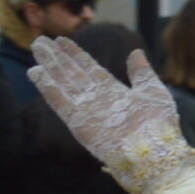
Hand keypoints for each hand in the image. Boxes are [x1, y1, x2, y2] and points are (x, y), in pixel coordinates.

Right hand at [29, 36, 190, 193]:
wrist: (155, 152)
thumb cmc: (158, 125)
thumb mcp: (153, 92)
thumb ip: (141, 72)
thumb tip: (136, 52)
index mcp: (114, 92)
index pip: (90, 68)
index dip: (75, 54)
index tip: (62, 40)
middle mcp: (97, 99)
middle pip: (72, 73)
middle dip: (57, 57)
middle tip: (40, 41)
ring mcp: (87, 110)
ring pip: (63, 82)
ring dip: (49, 66)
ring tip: (36, 47)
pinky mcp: (78, 123)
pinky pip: (60, 101)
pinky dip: (48, 87)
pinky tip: (35, 72)